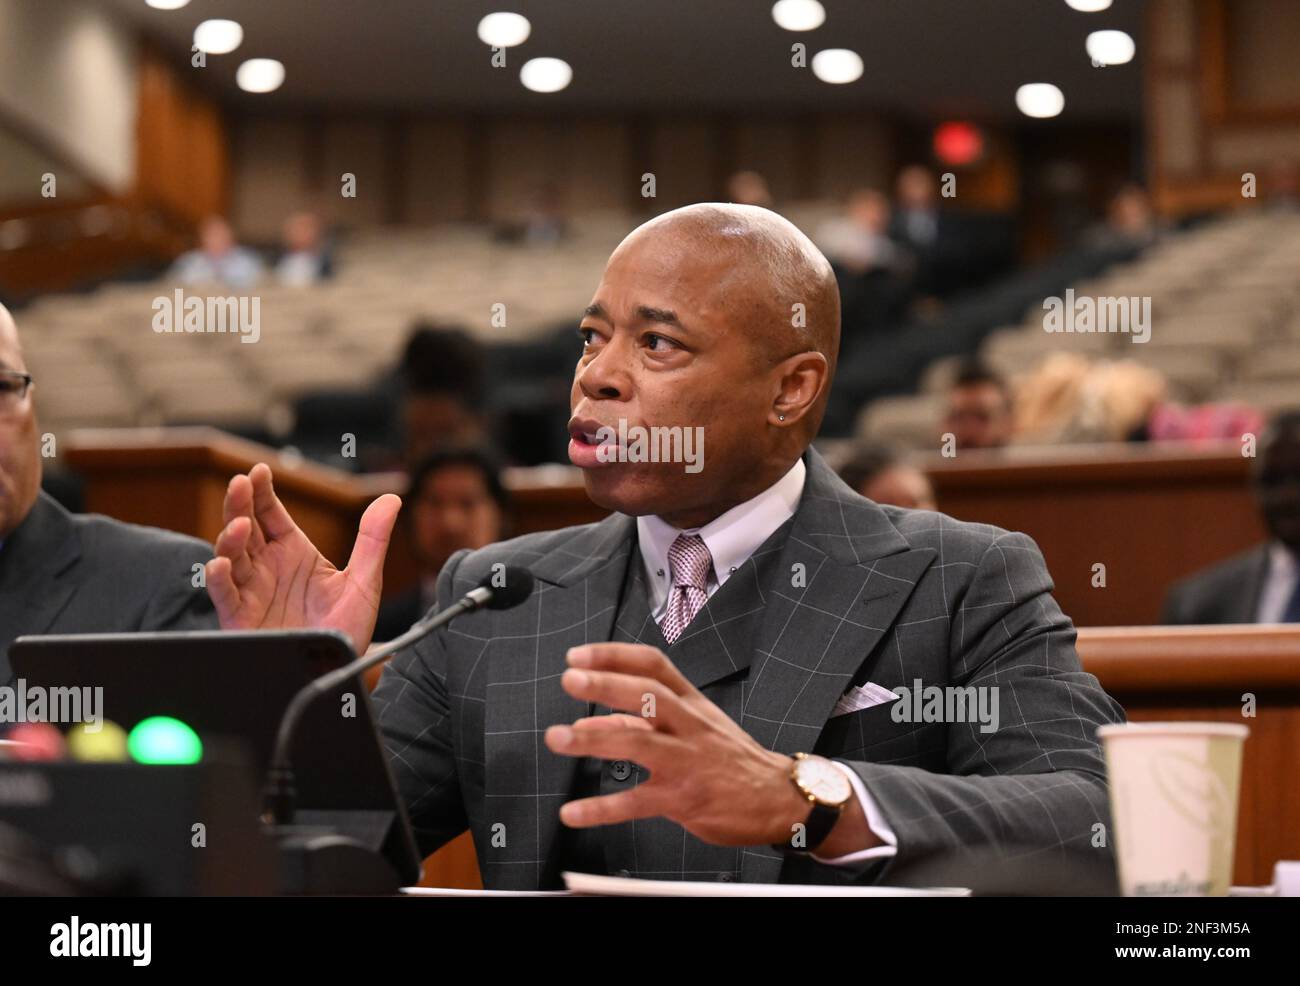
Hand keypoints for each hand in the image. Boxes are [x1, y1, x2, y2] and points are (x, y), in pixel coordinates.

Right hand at [204, 462, 400, 652]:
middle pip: (245, 527)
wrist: (340, 670)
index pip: (270, 513)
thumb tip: (391, 500)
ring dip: (230, 540)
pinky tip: (219, 565)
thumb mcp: (365, 580)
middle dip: (240, 504)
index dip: (261, 492)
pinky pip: (225, 596)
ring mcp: (252, 591)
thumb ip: (373, 540)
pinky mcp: (242, 618)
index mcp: (293, 552)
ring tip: (239, 526)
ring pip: (231, 557)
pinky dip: (218, 581)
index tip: (259, 471)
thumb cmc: (347, 627)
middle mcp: (267, 567)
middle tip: (241, 484)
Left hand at [543, 643, 869, 852]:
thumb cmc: (730, 760)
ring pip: (639, 742)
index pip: (652, 665)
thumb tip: (593, 721)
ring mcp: (687, 761)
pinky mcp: (684, 799)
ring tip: (558, 738)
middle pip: (647, 694)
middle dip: (606, 684)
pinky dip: (601, 808)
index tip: (578, 656)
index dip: (614, 656)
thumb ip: (639, 723)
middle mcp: (689, 725)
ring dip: (594, 739)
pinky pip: (637, 802)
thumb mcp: (693, 729)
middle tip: (570, 680)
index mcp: (690, 702)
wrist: (779, 799)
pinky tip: (573, 812)